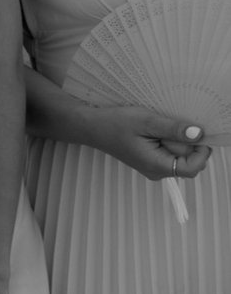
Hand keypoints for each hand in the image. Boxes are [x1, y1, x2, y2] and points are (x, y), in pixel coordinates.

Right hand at [90, 105, 211, 186]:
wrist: (93, 127)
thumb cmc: (115, 124)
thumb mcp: (147, 121)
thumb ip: (174, 129)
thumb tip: (199, 134)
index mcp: (156, 165)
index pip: (193, 167)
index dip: (200, 151)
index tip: (195, 132)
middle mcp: (158, 172)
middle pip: (189, 162)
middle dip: (187, 144)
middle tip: (169, 128)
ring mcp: (155, 168)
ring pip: (181, 157)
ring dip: (178, 142)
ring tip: (159, 129)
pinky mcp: (152, 161)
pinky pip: (172, 154)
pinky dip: (171, 141)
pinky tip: (156, 132)